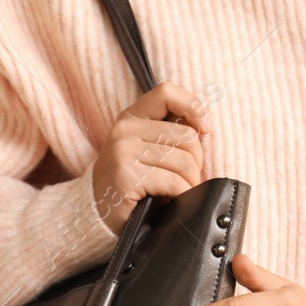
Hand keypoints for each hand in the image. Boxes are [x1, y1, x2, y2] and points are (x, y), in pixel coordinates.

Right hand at [91, 80, 210, 234]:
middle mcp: (124, 130)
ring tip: (177, 191)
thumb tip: (204, 126)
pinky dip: (181, 195)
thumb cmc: (132, 182)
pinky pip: (174, 182)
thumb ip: (168, 133)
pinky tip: (170, 201)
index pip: (166, 93)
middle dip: (196, 162)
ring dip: (189, 182)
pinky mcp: (126, 177)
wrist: (99, 213)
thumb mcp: (146, 149)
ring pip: (184, 161)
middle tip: (185, 179)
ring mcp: (123, 152)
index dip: (193, 107)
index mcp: (131, 117)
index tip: (205, 129)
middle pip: (187, 136)